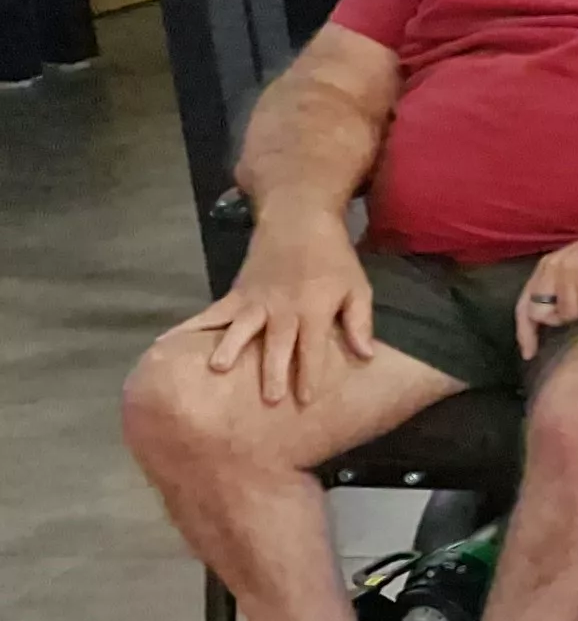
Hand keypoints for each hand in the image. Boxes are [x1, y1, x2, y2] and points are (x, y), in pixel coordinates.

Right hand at [183, 214, 377, 407]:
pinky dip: (190, 328)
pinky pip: (211, 314)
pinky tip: (165, 345)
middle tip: (268, 398)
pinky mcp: (236, 294)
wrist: (298, 220)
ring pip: (242, 328)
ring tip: (217, 368)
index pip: (312, 346)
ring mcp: (255, 301)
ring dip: (230, 347)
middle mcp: (283, 308)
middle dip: (273, 370)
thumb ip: (359, 322)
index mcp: (314, 309)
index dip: (310, 372)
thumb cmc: (333, 259)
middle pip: (278, 343)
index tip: (306, 400)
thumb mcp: (357, 287)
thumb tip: (367, 356)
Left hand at [513, 197, 577, 360]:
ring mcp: (571, 272)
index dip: (525, 332)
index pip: (526, 305)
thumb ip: (565, 292)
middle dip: (567, 319)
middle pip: (548, 314)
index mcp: (548, 266)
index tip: (530, 354)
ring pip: (574, 314)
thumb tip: (559, 323)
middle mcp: (555, 268)